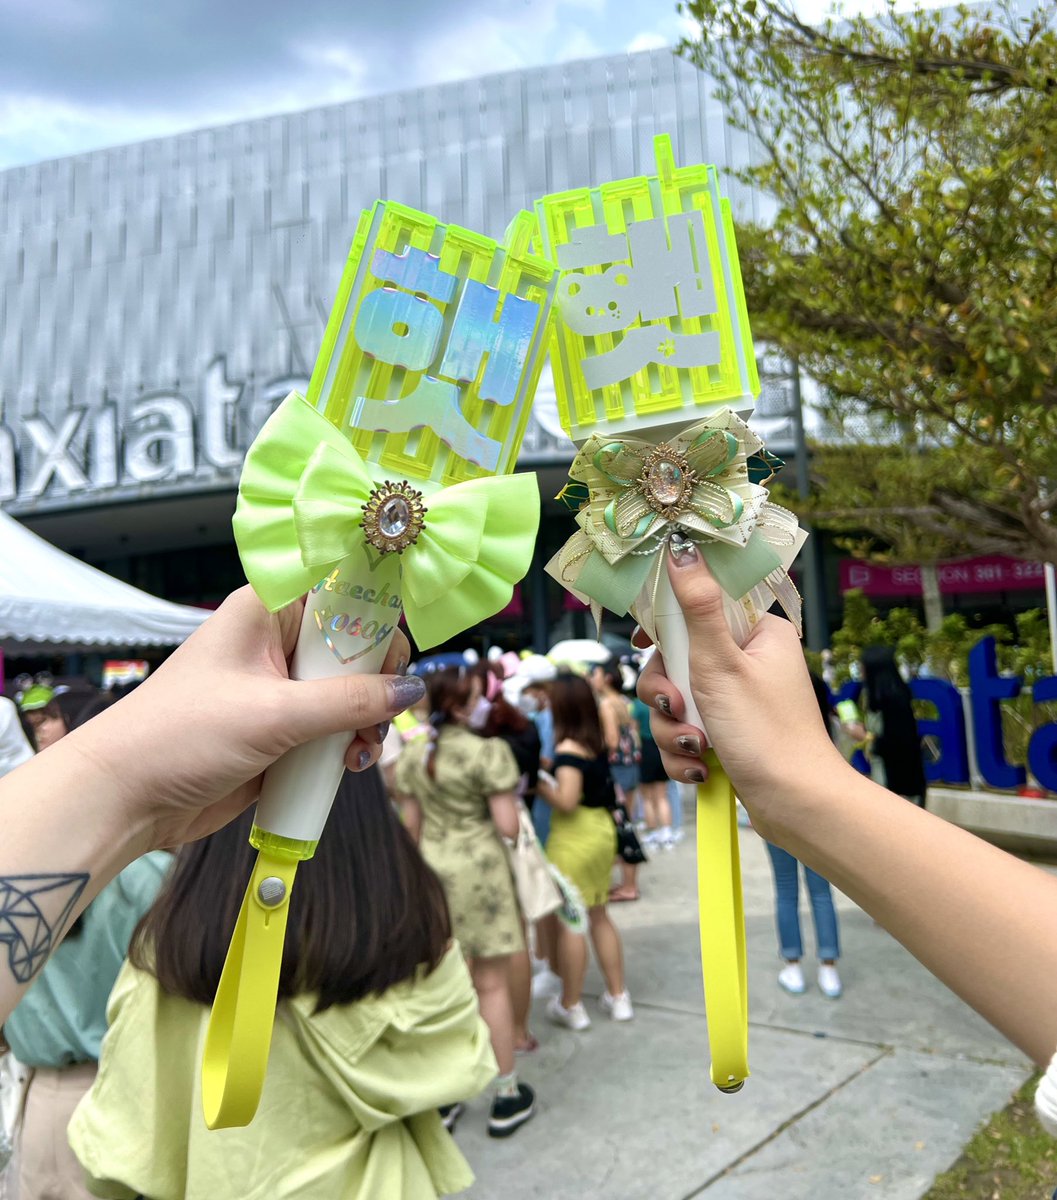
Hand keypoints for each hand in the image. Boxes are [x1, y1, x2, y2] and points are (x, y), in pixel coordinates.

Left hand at [65, 587, 419, 849]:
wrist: (127, 800)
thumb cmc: (182, 736)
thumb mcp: (275, 714)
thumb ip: (350, 702)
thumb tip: (412, 690)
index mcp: (268, 611)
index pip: (341, 588)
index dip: (376, 610)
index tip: (397, 647)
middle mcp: (277, 643)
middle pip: (355, 645)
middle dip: (378, 682)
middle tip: (383, 711)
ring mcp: (281, 689)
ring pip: (352, 691)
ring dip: (368, 720)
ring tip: (361, 749)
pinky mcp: (283, 730)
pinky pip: (335, 727)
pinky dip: (349, 744)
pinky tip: (348, 765)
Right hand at [635, 548, 841, 825]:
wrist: (796, 808)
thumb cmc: (766, 733)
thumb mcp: (722, 664)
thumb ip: (697, 607)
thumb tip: (681, 549)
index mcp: (759, 634)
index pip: (699, 608)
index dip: (666, 627)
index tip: (645, 643)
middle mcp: (750, 663)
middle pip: (677, 661)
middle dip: (668, 694)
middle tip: (679, 708)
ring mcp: (738, 702)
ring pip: (677, 703)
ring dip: (675, 730)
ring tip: (696, 750)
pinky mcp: (728, 735)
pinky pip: (686, 734)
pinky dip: (686, 754)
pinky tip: (700, 770)